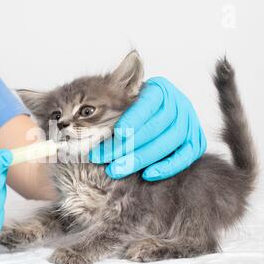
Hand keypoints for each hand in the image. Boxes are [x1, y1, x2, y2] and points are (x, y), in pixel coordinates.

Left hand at [90, 77, 206, 180]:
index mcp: (159, 89)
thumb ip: (106, 104)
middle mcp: (178, 103)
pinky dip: (167, 166)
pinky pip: (185, 156)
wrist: (156, 117)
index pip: (147, 104)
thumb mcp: (120, 100)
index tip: (116, 134)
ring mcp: (189, 122)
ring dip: (141, 157)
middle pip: (156, 126)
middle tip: (103, 157)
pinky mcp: (195, 142)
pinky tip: (148, 174)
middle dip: (127, 144)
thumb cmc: (130, 111)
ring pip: (169, 141)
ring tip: (116, 169)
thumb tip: (68, 118)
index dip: (132, 119)